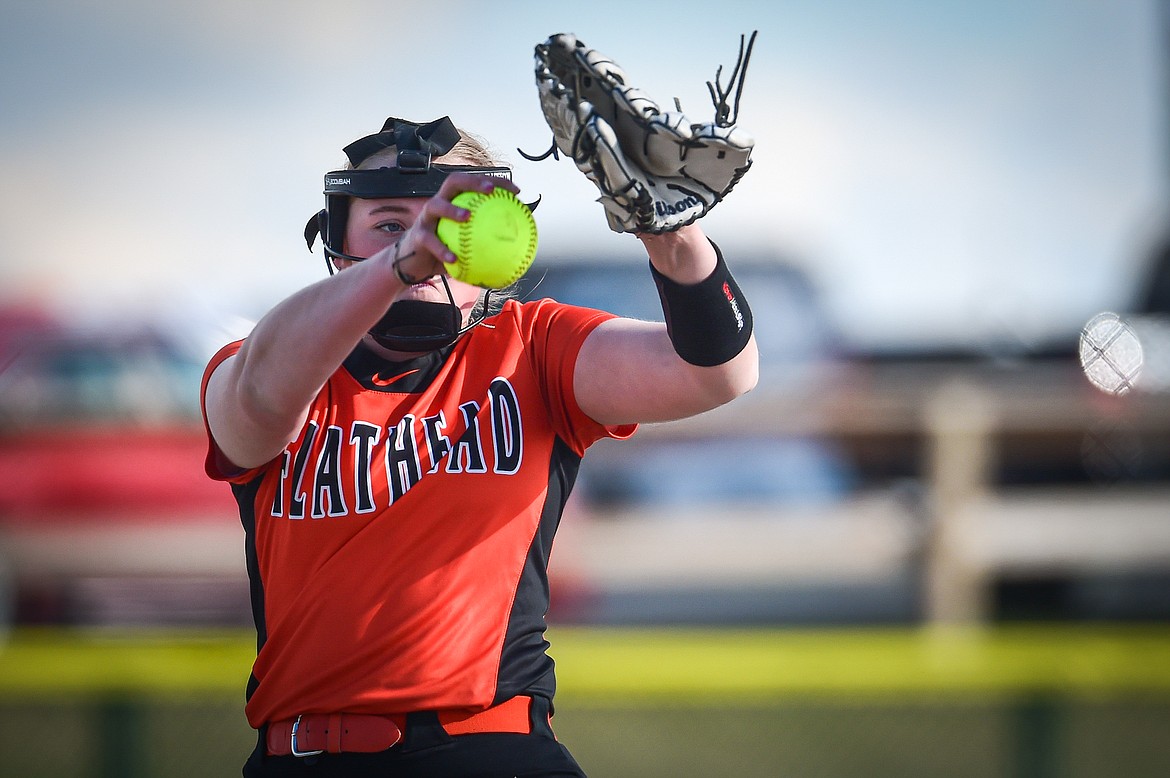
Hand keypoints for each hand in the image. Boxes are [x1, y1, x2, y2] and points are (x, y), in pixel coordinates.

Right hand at [374, 173, 521, 284]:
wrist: (415, 263)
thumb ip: (489, 243)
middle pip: (454, 182)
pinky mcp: (417, 235)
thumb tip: (520, 253)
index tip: (516, 190)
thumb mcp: (468, 245)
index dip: (496, 182)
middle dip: (472, 181)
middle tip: (490, 190)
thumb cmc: (446, 250)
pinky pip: (430, 240)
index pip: (476, 184)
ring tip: (467, 217)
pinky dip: (442, 249)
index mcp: (455, 201)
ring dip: (452, 209)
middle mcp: (439, 203)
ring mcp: (426, 218)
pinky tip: (454, 259)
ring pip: (436, 205)